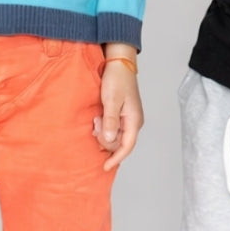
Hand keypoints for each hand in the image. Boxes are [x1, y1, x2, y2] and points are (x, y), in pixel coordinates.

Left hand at [95, 43, 141, 170]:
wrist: (119, 63)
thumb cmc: (116, 79)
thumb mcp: (111, 100)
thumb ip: (111, 121)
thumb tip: (110, 141)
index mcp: (134, 120)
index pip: (126, 146)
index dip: (116, 159)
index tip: (105, 167)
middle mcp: (133, 121)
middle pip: (119, 143)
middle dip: (105, 139)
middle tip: (96, 124)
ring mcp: (128, 118)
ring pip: (115, 136)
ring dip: (104, 133)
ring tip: (96, 119)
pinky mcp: (121, 114)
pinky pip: (113, 128)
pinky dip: (104, 127)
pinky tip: (97, 120)